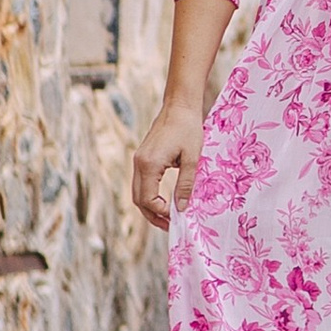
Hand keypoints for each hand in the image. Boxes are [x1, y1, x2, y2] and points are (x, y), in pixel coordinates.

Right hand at [131, 98, 203, 228]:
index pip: (147, 199)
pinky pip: (141, 182)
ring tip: (168, 216)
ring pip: (137, 192)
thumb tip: (181, 209)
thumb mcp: (192, 158)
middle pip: (138, 199)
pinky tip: (164, 200)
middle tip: (170, 225)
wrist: (179, 105)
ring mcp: (138, 160)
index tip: (177, 217)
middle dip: (152, 215)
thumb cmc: (188, 129)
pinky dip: (149, 194)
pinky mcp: (142, 157)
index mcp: (149, 164)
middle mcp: (139, 163)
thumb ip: (186, 185)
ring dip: (150, 206)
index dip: (160, 213)